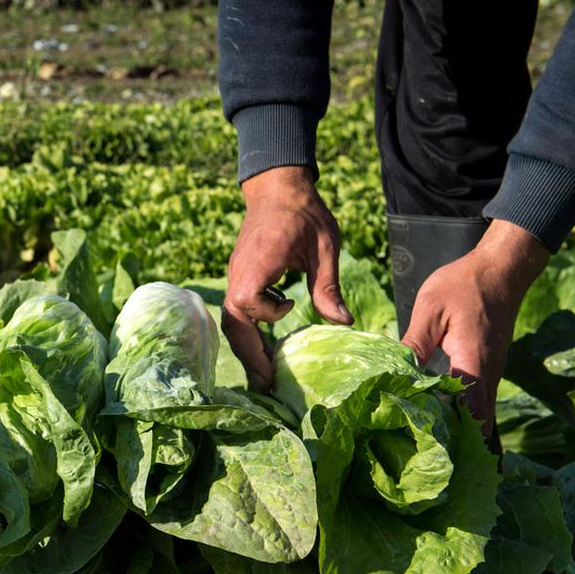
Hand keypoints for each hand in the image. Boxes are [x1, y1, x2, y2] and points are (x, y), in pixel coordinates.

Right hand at [222, 166, 352, 391]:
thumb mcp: (325, 246)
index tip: (291, 307)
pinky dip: (248, 334)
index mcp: (259, 262)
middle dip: (248, 353)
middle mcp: (239, 272)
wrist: (278, 189)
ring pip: (231, 320)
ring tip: (264, 375)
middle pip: (232, 321)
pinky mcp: (239, 279)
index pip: (245, 301)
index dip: (266, 313)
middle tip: (267, 384)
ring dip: (246, 348)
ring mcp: (236, 277)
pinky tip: (266, 345)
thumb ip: (328, 285)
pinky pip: (236, 313)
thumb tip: (343, 323)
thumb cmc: (305, 214)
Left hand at [400, 219, 549, 432]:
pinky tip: (434, 415)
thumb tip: (394, 372)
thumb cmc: (463, 285)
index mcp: (474, 362)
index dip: (447, 428)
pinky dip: (460, 411)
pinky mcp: (488, 370)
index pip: (466, 409)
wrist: (501, 270)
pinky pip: (477, 399)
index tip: (421, 441)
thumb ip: (414, 343)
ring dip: (456, 425)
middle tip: (418, 449)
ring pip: (478, 412)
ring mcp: (492, 374)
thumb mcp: (430, 309)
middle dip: (453, 437)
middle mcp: (489, 374)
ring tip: (422, 438)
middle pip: (476, 420)